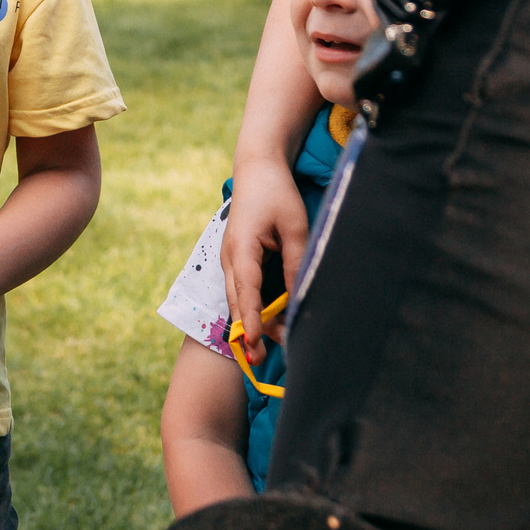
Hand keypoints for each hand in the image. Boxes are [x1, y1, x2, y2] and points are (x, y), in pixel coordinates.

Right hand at [221, 157, 308, 365]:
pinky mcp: (238, 259)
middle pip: (238, 302)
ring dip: (253, 321)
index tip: (253, 343)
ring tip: (269, 346)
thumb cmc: (276, 193)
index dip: (251, 320)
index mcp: (241, 248)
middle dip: (248, 331)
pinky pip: (243, 289)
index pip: (247, 292)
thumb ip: (297, 262)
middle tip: (258, 360)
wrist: (257, 169)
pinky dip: (254, 307)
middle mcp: (230, 258)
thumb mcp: (294, 227)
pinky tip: (270, 322)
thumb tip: (299, 297)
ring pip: (239, 299)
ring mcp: (231, 259)